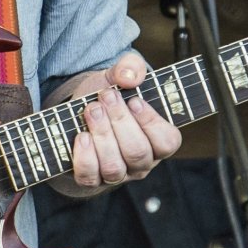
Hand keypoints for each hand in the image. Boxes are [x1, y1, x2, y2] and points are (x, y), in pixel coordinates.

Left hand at [58, 54, 180, 192]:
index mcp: (158, 140)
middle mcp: (142, 162)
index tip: (134, 100)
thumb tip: (129, 77)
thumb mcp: (119, 75)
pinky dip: (84, 157)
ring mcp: (118, 174)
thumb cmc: (108, 95)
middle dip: (120, 122)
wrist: (81, 111)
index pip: (167, 142)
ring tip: (91, 110)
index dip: (151, 122)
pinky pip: (90, 178)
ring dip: (102, 136)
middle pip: (138, 153)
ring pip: (115, 167)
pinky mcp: (93, 179)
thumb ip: (130, 68)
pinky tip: (81, 136)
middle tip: (106, 96)